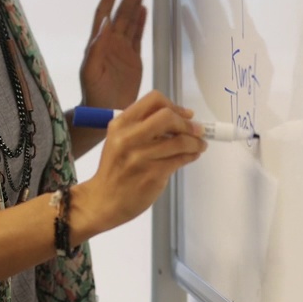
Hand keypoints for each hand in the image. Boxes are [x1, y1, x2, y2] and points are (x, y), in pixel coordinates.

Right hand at [75, 91, 206, 233]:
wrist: (103, 200)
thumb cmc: (115, 169)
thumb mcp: (119, 139)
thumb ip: (143, 126)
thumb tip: (179, 117)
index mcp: (120, 124)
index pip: (154, 100)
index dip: (175, 106)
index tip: (186, 115)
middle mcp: (128, 138)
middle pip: (168, 116)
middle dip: (187, 124)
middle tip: (197, 130)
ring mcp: (141, 157)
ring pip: (180, 141)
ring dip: (196, 142)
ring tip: (199, 145)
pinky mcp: (152, 175)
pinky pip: (180, 159)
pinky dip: (192, 155)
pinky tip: (192, 155)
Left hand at [80, 0, 146, 110]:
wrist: (104, 112)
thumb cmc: (92, 93)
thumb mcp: (90, 70)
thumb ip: (96, 47)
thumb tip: (105, 22)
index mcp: (98, 42)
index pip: (105, 12)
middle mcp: (110, 42)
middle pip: (121, 12)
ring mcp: (122, 49)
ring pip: (130, 20)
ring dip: (135, 3)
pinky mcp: (133, 59)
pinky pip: (138, 36)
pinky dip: (141, 22)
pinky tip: (144, 9)